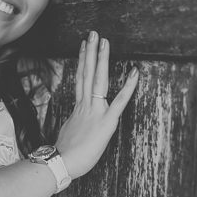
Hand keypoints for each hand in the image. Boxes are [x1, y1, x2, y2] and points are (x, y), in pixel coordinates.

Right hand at [54, 30, 139, 178]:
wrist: (62, 163)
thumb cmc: (64, 155)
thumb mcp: (68, 135)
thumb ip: (74, 126)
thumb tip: (75, 126)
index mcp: (78, 109)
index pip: (80, 79)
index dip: (83, 61)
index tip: (84, 46)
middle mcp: (85, 106)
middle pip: (87, 73)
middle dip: (91, 52)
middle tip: (94, 34)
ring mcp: (95, 111)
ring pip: (98, 80)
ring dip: (101, 59)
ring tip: (103, 42)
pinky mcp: (106, 122)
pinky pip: (119, 101)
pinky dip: (128, 87)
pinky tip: (135, 73)